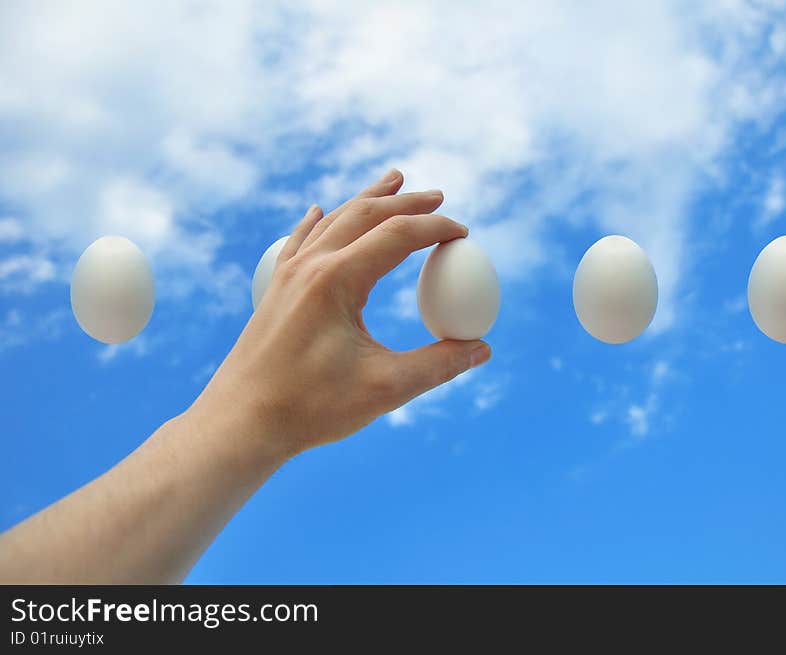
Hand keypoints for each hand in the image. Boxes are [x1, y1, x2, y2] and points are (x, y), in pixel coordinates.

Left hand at [190, 169, 491, 461]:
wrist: (239, 423)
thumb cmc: (311, 407)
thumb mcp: (386, 389)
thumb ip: (439, 366)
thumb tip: (483, 349)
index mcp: (337, 279)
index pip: (398, 235)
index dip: (436, 228)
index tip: (464, 234)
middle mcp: (310, 266)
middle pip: (365, 215)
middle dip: (406, 201)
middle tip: (438, 196)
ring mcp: (287, 275)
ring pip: (333, 220)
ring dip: (367, 200)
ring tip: (392, 180)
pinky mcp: (275, 291)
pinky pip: (300, 241)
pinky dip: (318, 222)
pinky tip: (318, 211)